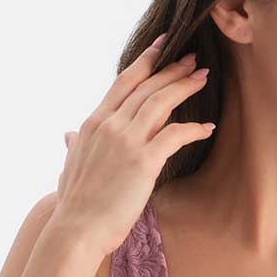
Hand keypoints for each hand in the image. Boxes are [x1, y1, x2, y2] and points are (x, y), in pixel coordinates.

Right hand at [52, 34, 213, 256]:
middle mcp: (109, 125)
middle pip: (147, 86)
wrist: (77, 230)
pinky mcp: (144, 161)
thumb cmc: (75, 205)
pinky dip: (194, 128)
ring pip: (161, 102)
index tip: (163, 46)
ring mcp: (126, 141)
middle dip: (172, 69)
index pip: (123, 83)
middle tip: (193, 58)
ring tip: (202, 77)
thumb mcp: (70, 167)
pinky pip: (175, 135)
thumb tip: (68, 135)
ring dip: (184, 86)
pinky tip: (208, 127)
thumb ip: (74, 146)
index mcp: (93, 123)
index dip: (146, 61)